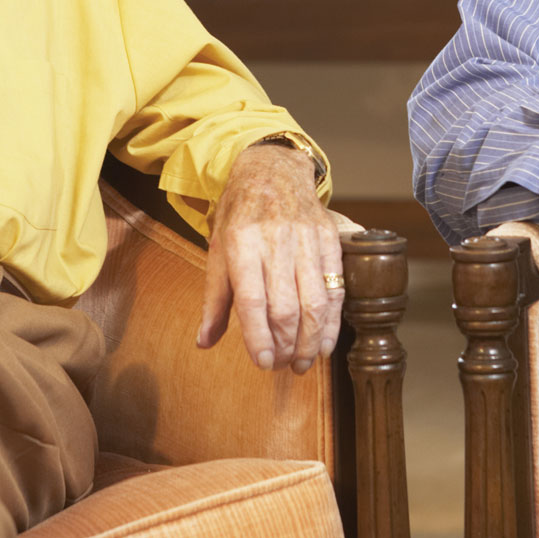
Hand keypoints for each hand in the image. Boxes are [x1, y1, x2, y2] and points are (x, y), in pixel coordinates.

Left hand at [197, 142, 343, 373]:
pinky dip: (332, 321)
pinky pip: (335, 288)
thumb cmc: (240, 214)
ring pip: (314, 302)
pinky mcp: (329, 240)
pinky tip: (325, 343)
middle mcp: (275, 240)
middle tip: (280, 367)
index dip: (258, 336)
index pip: (251, 300)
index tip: (262, 363)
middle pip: (285, 307)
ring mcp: (306, 239)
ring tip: (302, 363)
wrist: (273, 170)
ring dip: (310, 340)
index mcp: (241, 243)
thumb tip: (204, 342)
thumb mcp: (218, 249)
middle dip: (285, 345)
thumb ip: (214, 299)